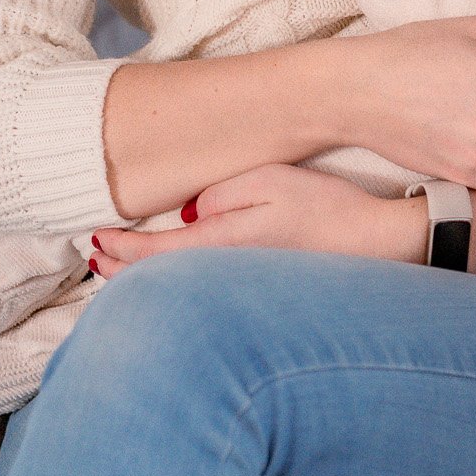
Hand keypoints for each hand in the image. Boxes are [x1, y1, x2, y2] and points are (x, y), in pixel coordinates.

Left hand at [91, 165, 426, 275]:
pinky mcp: (261, 295)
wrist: (380, 246)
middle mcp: (228, 278)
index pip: (153, 257)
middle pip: (160, 283)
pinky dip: (176, 282)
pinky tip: (172, 275)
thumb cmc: (326, 208)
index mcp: (224, 247)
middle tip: (96, 257)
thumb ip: (218, 196)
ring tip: (119, 268)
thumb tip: (185, 217)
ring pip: (180, 290)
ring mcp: (245, 291)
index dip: (119, 251)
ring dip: (146, 279)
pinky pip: (204, 291)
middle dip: (122, 272)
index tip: (95, 239)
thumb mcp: (268, 180)